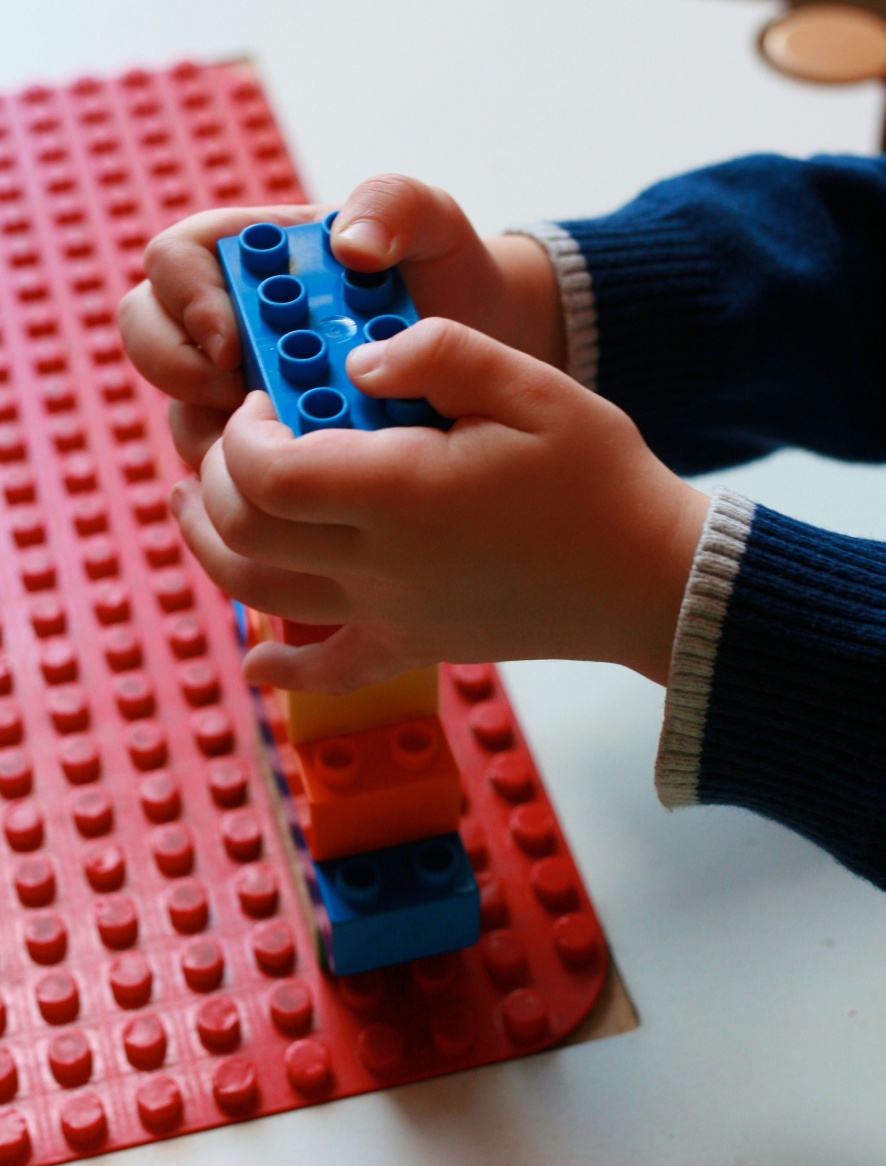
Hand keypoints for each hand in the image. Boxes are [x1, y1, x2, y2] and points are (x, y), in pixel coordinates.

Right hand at [116, 176, 563, 470]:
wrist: (477, 343)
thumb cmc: (440, 270)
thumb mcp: (429, 221)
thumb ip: (393, 205)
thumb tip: (350, 246)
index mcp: (248, 257)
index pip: (171, 262)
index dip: (186, 302)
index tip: (233, 345)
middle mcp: (230, 324)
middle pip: (153, 343)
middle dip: (185, 377)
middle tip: (247, 405)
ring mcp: (244, 390)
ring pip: (188, 421)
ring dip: (230, 440)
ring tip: (301, 449)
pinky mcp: (270, 450)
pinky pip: (234, 476)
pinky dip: (265, 484)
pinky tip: (317, 488)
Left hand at [170, 318, 708, 691]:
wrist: (650, 580)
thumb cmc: (599, 479)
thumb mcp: (531, 386)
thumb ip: (436, 356)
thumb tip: (352, 362)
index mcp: (405, 494)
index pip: (268, 473)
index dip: (243, 430)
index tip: (270, 396)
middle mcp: (383, 565)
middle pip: (245, 534)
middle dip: (215, 478)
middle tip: (230, 435)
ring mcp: (393, 615)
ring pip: (261, 598)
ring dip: (210, 550)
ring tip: (191, 505)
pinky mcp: (415, 645)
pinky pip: (329, 671)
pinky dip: (281, 670)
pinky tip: (255, 663)